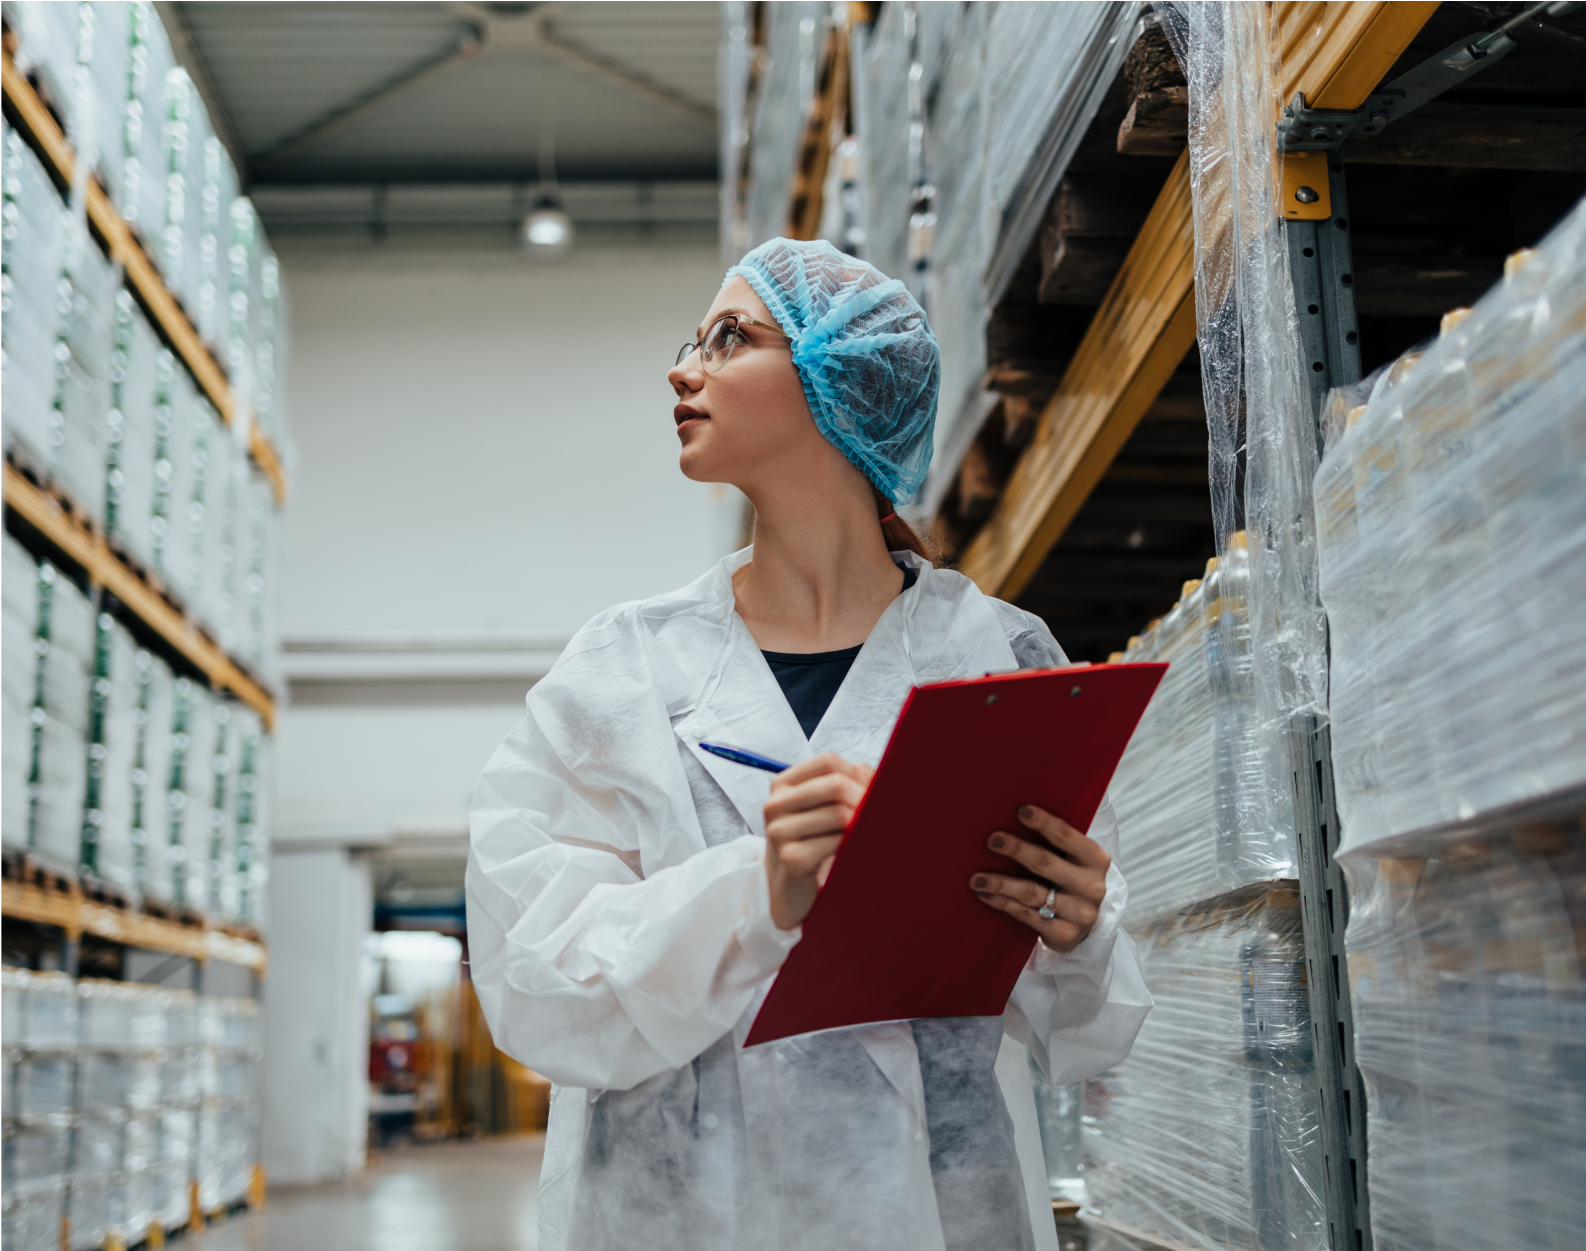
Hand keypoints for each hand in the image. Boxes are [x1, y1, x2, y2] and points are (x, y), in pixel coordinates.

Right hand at [764, 752, 872, 930]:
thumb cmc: (813, 843)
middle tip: (881, 814)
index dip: (857, 774)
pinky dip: (851, 846)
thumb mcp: (824, 809)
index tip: (873, 791)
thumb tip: (876, 775)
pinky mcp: (791, 859)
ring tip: (864, 835)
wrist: (790, 890)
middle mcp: (775, 805)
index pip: (828, 762)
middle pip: (835, 785)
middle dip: (864, 798)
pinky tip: (850, 853)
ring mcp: (779, 832)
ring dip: (860, 825)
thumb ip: (848, 785)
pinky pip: (835, 842)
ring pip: (838, 814)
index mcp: (783, 785)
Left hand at [970, 805, 1110, 952]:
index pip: (1067, 837)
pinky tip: (985, 894)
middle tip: (992, 840)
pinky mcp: (1064, 934)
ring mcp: (1079, 913)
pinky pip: (1026, 916)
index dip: (1044, 823)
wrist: (1091, 926)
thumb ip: (1059, 841)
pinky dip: (1003, 903)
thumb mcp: (1077, 859)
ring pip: (1032, 894)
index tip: (1021, 811)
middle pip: (1046, 864)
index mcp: (1095, 859)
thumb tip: (1018, 813)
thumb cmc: (1074, 880)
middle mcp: (1091, 886)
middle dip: (1017, 850)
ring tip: (976, 878)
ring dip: (1001, 884)